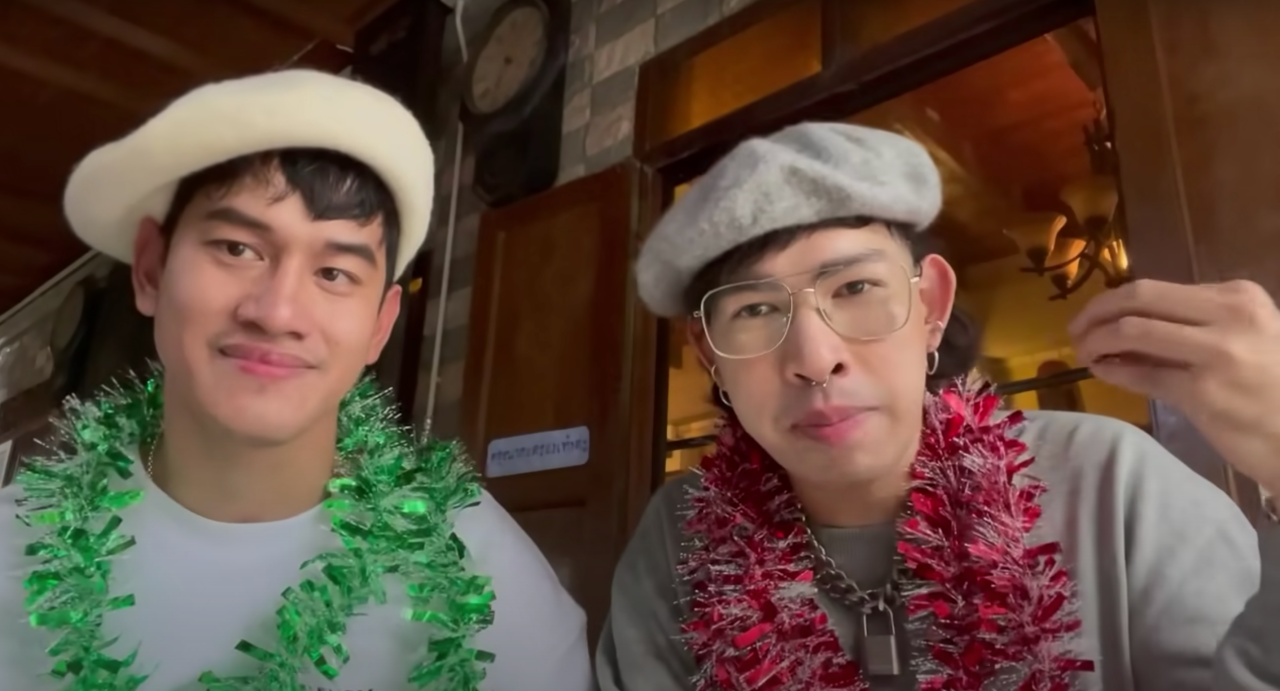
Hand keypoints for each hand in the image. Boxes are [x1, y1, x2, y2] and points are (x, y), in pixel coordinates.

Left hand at [1069, 279, 1279, 495]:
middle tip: (1075, 331)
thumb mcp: (1244, 337)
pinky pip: (1140, 373)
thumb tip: (1124, 323)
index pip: (1155, 289)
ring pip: (1131, 330)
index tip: (1094, 315)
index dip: (1112, 301)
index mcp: (1237, 295)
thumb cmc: (1272, 385)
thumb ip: (1193, 325)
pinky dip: (1111, 370)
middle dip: (1094, 312)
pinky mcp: (1202, 392)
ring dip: (1095, 341)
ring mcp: (1215, 352)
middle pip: (1138, 298)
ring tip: (1085, 353)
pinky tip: (1102, 372)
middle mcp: (1228, 315)